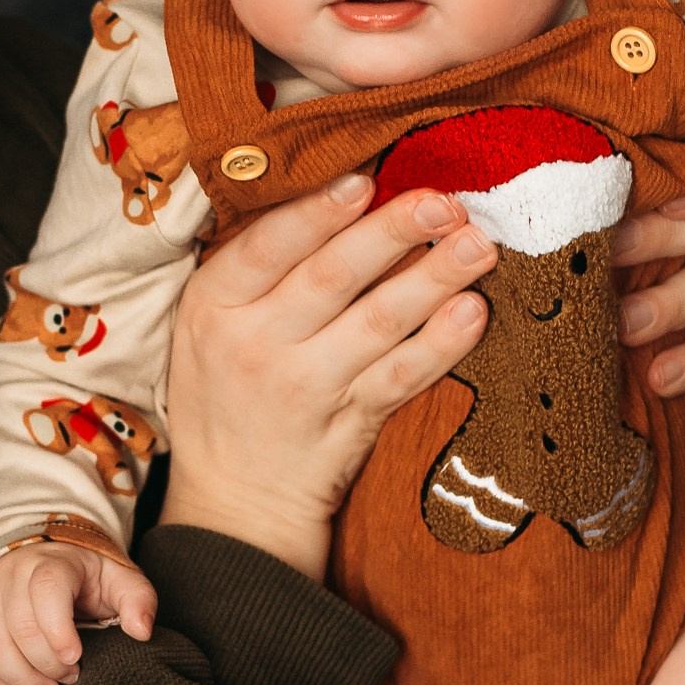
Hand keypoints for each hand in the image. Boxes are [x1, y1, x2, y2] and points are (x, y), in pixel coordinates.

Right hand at [0, 540, 158, 684]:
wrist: (44, 557)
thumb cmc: (87, 577)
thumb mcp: (119, 578)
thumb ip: (138, 599)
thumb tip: (141, 631)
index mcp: (51, 562)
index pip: (46, 590)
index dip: (57, 629)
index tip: (75, 658)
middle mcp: (11, 575)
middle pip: (17, 624)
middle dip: (45, 663)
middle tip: (70, 677)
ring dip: (18, 677)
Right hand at [161, 175, 497, 576]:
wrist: (233, 503)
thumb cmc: (225, 393)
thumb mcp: (207, 324)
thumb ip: (254, 267)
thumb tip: (339, 192)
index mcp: (212, 305)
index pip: (267, 247)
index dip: (317, 212)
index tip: (364, 181)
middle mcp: (254, 345)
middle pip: (331, 277)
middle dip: (393, 232)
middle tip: (443, 202)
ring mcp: (305, 389)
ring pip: (378, 323)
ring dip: (434, 279)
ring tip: (478, 246)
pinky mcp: (348, 426)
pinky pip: (402, 378)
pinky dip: (440, 345)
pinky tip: (472, 314)